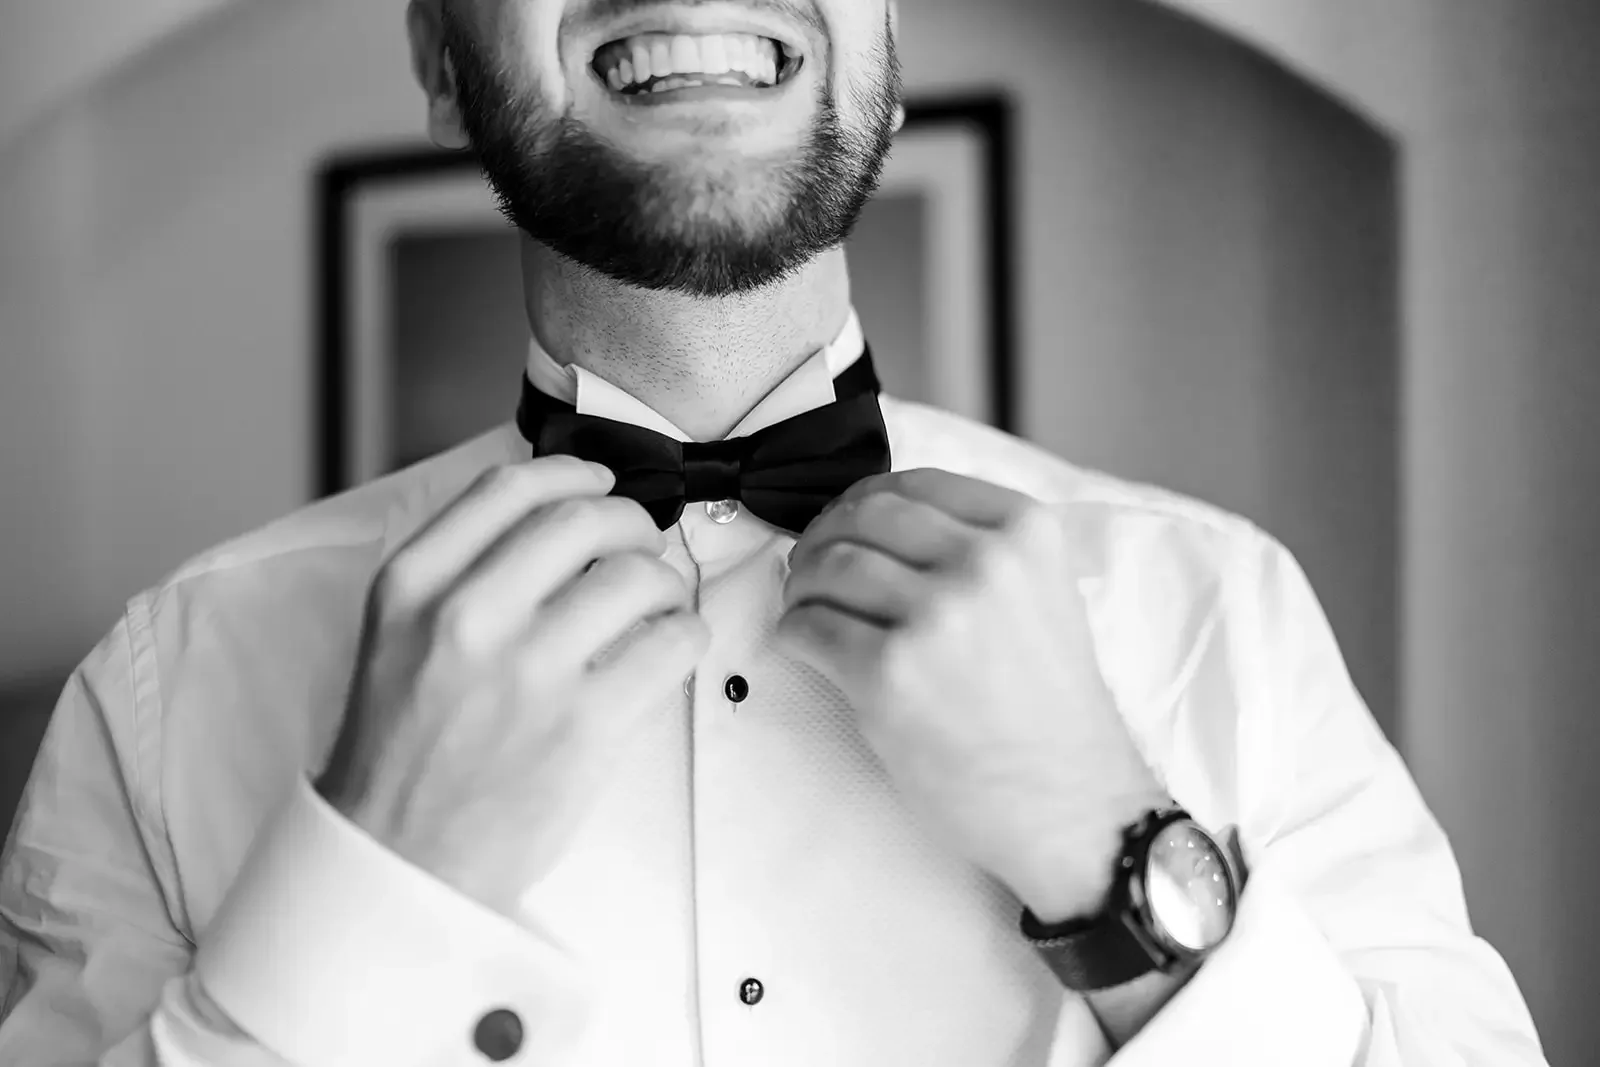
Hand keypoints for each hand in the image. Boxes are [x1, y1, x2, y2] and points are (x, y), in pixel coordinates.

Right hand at [317, 456, 709, 914]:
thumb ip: (461, 572)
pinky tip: (671, 646)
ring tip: (656, 606)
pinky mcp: (585, 724)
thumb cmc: (408, 749)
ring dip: (663, 581)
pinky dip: (687, 633)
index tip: (598, 481)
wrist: (401, 858)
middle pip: (583, 518)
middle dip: (631, 521)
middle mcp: (467, 616)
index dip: (571, 472)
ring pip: (637, 576)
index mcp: (412, 586)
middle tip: (640, 544)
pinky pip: (672, 642)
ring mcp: (529, 670)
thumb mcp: (399, 637)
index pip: (509, 489)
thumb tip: (562, 514)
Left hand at [775, 469, 1166, 921]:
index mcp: (1025, 532)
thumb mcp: (1041, 597)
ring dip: (803, 586)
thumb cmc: (1052, 713)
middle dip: (825, 538)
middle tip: (812, 569)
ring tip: (809, 609)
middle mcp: (983, 562)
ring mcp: (935, 617)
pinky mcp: (888, 674)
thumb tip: (872, 523)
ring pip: (828, 566)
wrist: (1073, 807)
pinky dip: (794, 632)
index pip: (914, 484)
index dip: (864, 502)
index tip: (847, 525)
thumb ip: (977, 550)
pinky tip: (809, 646)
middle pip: (864, 517)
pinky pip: (808, 627)